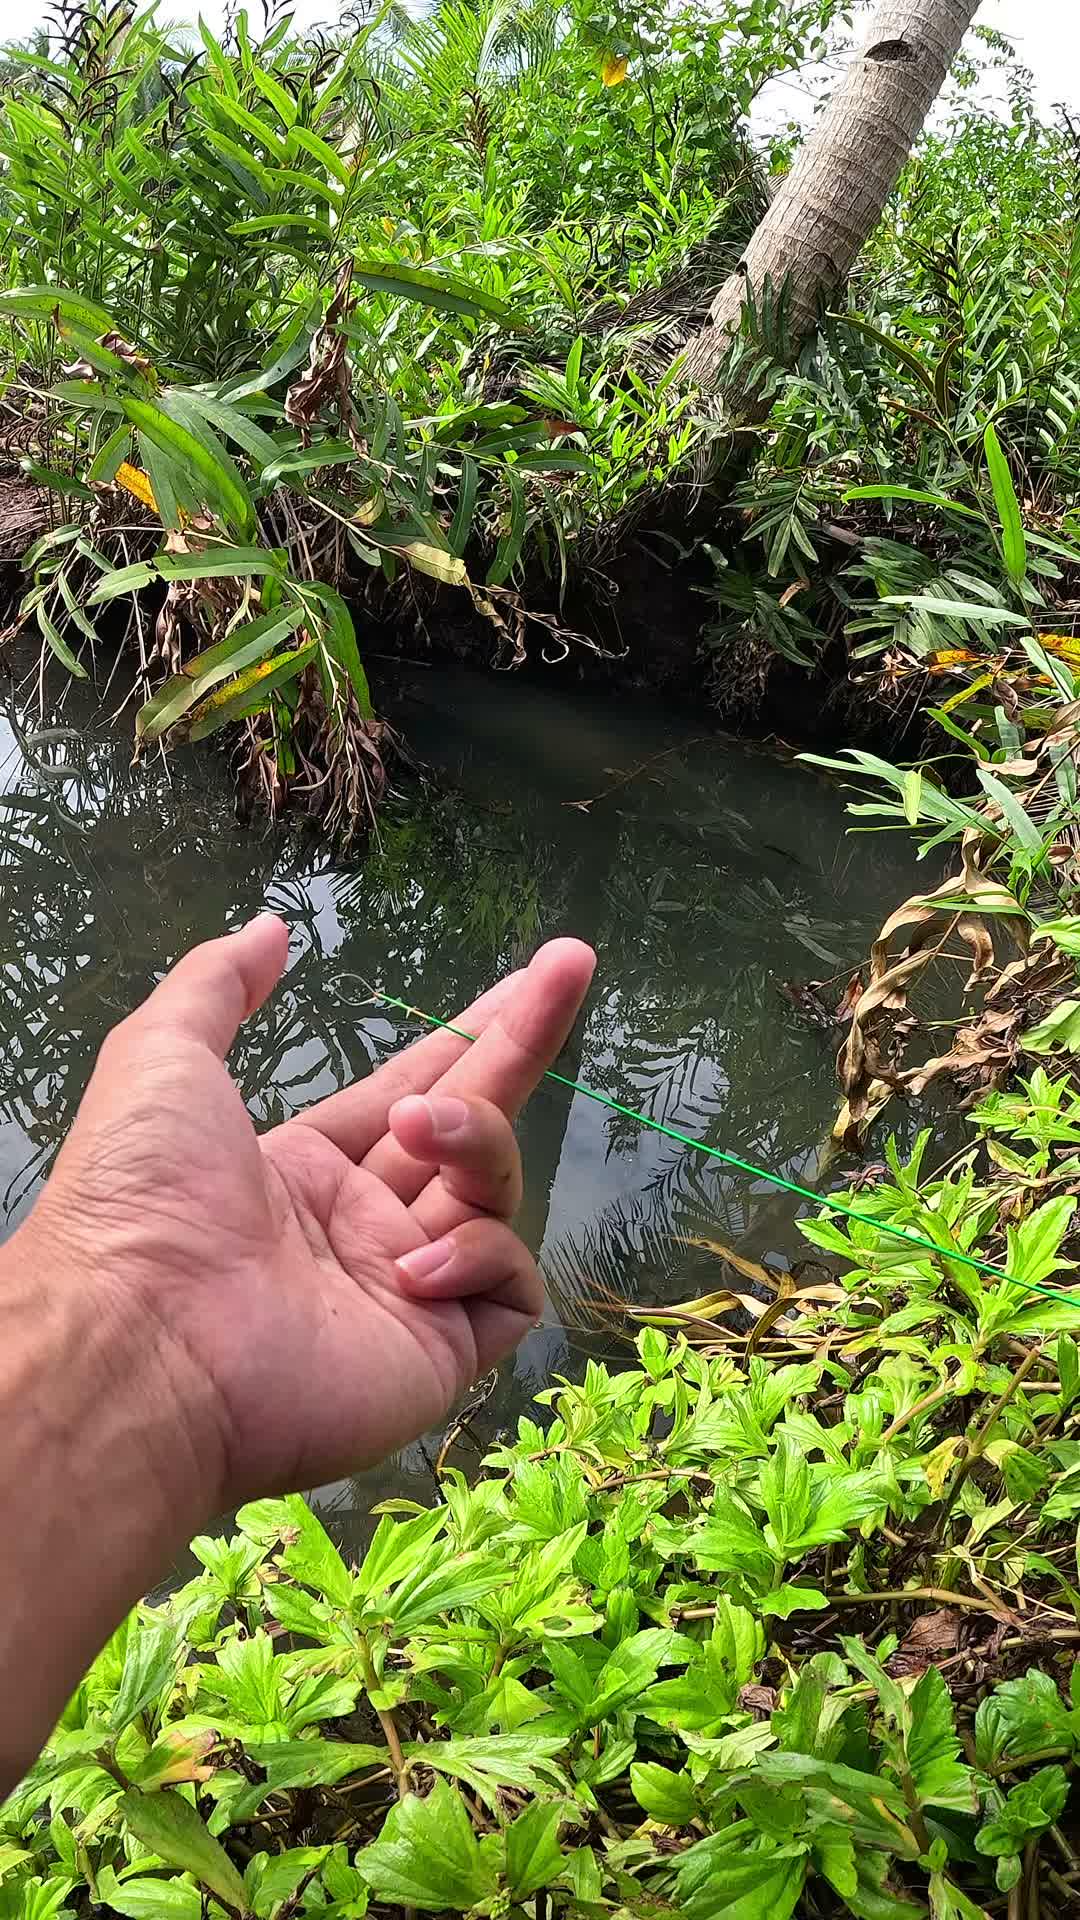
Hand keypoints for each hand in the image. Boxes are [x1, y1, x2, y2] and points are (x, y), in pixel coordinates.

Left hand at [20, 917, 594, 1514]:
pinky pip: (508, 1286)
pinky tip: (413, 1265)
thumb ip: (217, 985)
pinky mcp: (438, 1352)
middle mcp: (364, 1226)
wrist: (141, 1347)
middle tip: (574, 962)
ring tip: (420, 1131)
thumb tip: (272, 928)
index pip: (416, 1089)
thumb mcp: (161, 1059)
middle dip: (523, 1041)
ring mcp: (405, 1290)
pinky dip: (480, 1257)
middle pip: (472, 1124)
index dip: (471, 1034)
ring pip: (493, 1194)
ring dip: (475, 1145)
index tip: (530, 977)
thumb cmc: (141, 1200)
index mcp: (306, 1168)